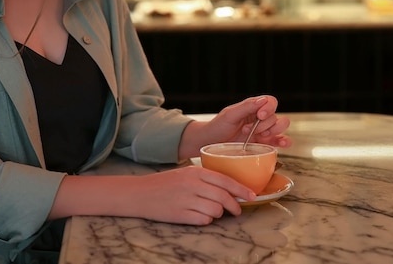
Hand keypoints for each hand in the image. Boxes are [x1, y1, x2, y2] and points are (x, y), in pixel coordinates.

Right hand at [128, 166, 254, 224]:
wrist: (140, 193)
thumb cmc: (165, 183)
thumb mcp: (186, 173)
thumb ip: (206, 178)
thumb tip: (230, 188)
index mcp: (195, 172)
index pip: (225, 180)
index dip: (241, 190)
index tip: (252, 196)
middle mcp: (193, 185)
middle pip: (224, 197)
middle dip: (235, 206)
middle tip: (237, 210)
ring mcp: (186, 200)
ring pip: (216, 211)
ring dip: (218, 214)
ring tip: (210, 211)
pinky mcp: (181, 214)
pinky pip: (204, 220)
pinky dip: (206, 220)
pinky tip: (198, 216)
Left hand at [179, 95, 291, 159]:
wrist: (210, 143)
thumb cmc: (217, 126)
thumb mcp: (229, 115)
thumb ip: (246, 107)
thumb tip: (262, 101)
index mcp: (253, 107)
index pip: (270, 101)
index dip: (269, 108)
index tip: (260, 115)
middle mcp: (260, 118)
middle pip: (276, 116)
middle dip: (266, 124)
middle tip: (248, 130)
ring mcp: (263, 131)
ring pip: (280, 127)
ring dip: (273, 132)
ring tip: (258, 137)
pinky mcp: (264, 144)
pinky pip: (280, 141)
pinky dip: (284, 141)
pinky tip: (281, 143)